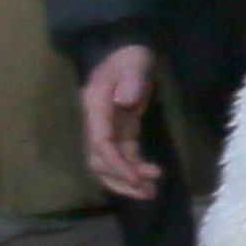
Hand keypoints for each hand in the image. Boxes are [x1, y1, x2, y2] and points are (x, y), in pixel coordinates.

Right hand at [82, 44, 161, 199]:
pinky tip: (150, 178)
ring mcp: (108, 129)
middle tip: (147, 191)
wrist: (125, 51)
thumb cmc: (128, 57)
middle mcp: (97, 123)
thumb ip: (131, 81)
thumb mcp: (133, 65)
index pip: (101, 144)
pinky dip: (134, 169)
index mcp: (95, 108)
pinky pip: (124, 156)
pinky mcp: (121, 132)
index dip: (116, 164)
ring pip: (109, 164)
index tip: (137, 177)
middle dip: (121, 179)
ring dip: (127, 180)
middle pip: (99, 161)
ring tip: (150, 194)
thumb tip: (126, 101)